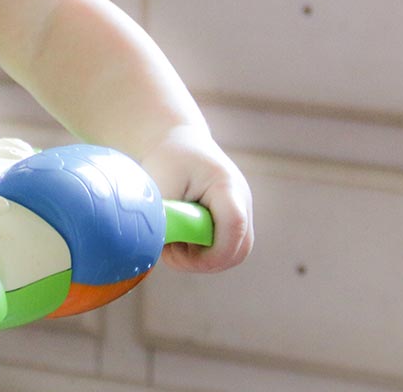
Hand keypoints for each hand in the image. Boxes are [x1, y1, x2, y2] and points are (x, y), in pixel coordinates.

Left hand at [139, 125, 253, 272]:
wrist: (177, 140)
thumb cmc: (167, 160)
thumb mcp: (159, 186)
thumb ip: (163, 218)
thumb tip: (158, 246)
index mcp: (225, 185)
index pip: (234, 226)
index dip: (212, 252)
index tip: (179, 254)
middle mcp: (242, 199)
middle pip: (239, 249)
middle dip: (205, 262)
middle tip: (172, 253)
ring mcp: (244, 209)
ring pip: (234, 252)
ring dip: (204, 258)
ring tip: (174, 243)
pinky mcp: (236, 216)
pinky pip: (228, 246)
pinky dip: (205, 251)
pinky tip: (182, 238)